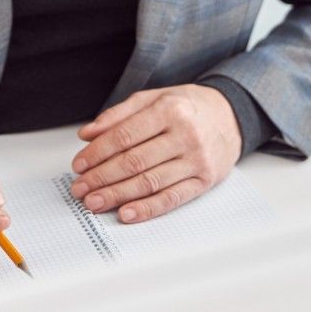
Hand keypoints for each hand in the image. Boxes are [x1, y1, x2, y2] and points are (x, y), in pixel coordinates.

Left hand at [70, 84, 240, 223]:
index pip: (125, 136)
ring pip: (150, 182)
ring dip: (118, 195)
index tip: (79, 165)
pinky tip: (126, 213)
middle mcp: (185, 135)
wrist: (231, 115)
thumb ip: (119, 115)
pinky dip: (147, 208)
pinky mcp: (205, 180)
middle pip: (134, 161)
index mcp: (169, 110)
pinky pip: (172, 198)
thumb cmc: (188, 107)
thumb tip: (87, 134)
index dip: (97, 153)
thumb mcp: (154, 98)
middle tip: (80, 189)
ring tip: (94, 202)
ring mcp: (196, 160)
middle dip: (102, 177)